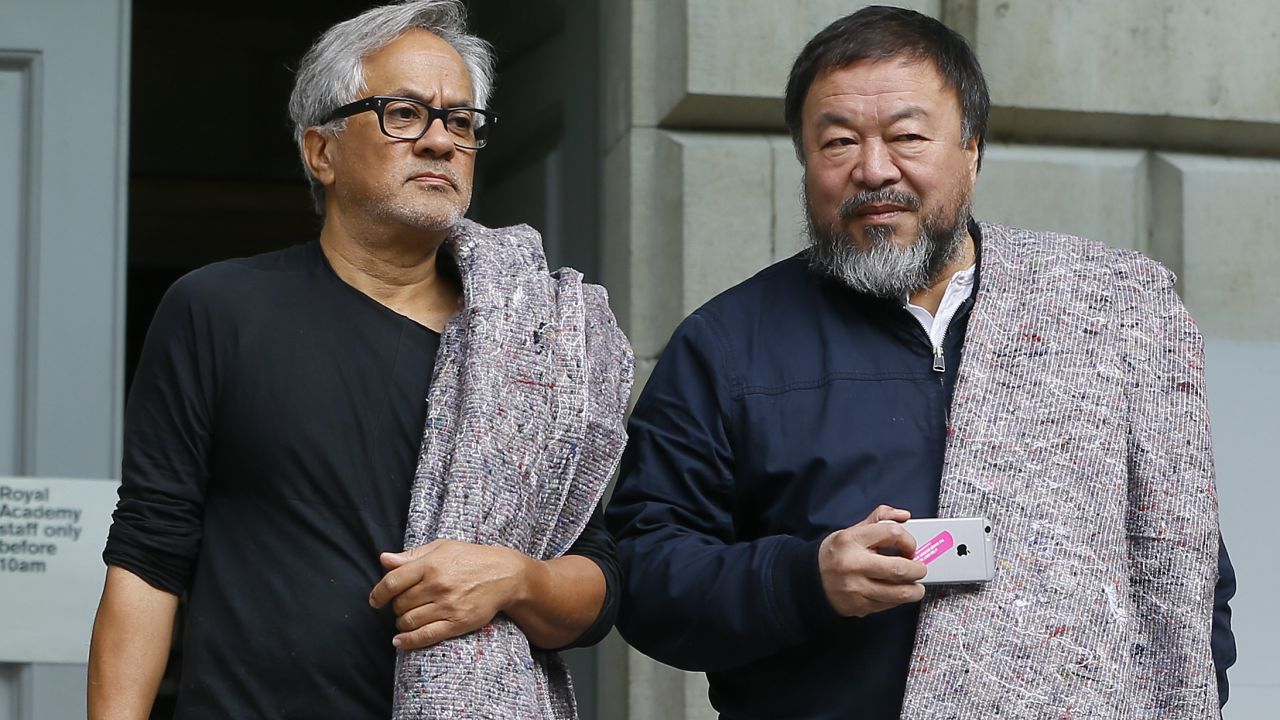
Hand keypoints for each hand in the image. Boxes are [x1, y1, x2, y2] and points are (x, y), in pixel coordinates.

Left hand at [369, 539, 532, 649]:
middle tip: (404, 605)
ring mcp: (447, 605)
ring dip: (402, 623)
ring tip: (407, 618)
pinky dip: (407, 641)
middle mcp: (437, 585)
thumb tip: (384, 560)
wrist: (504, 575)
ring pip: (408, 621)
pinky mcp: (457, 622)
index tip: (376, 600)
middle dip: (396, 607)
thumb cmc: (470, 558)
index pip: (393, 582)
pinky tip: (400, 641)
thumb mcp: (441, 548)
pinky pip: (425, 636)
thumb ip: (411, 556)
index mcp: (431, 564)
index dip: (379, 593)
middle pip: (400, 604)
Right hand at [818, 505, 926, 616]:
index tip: (910, 547)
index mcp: (851, 540)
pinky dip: (899, 599)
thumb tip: (904, 516)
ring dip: (915, 590)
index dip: (909, 540)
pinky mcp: (860, 605)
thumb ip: (879, 519)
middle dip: (918, 569)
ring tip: (916, 586)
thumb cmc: (835, 554)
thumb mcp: (851, 531)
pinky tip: (898, 593)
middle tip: (920, 568)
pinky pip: (890, 604)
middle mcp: (854, 564)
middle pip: (900, 568)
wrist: (809, 581)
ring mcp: (856, 587)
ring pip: (900, 592)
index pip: (892, 534)